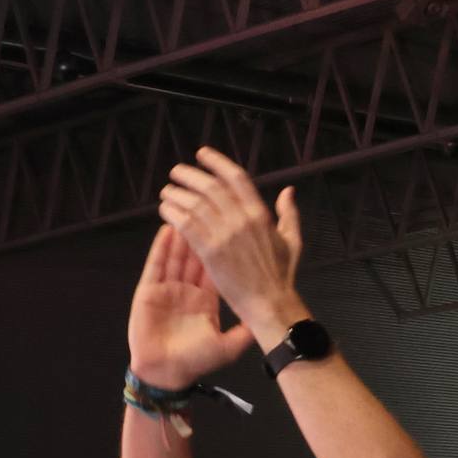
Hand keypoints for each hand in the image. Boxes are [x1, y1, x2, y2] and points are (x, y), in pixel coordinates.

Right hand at [126, 222, 257, 391]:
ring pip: (177, 255)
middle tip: (213, 211)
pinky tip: (168, 229)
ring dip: (184, 233)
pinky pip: (157, 265)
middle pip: (197, 256)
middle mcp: (188, 290)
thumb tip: (270, 319)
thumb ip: (247, 330)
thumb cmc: (197, 362)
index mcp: (207, 300)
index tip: (234, 230)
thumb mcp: (230, 345)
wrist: (167, 373)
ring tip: (192, 210)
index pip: (217, 268)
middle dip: (204, 234)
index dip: (225, 249)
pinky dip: (163, 247)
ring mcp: (169, 289)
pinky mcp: (149, 291)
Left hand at [155, 146, 304, 336]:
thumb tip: (288, 191)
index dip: (217, 162)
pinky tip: (166, 211)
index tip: (202, 154)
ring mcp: (225, 235)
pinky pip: (185, 224)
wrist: (270, 302)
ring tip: (167, 192)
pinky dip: (173, 213)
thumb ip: (289, 214)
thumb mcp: (292, 240)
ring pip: (194, 203)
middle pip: (210, 186)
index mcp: (260, 214)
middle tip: (177, 172)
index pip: (236, 177)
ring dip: (177, 194)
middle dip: (189, 175)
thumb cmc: (281, 275)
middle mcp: (241, 220)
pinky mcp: (210, 252)